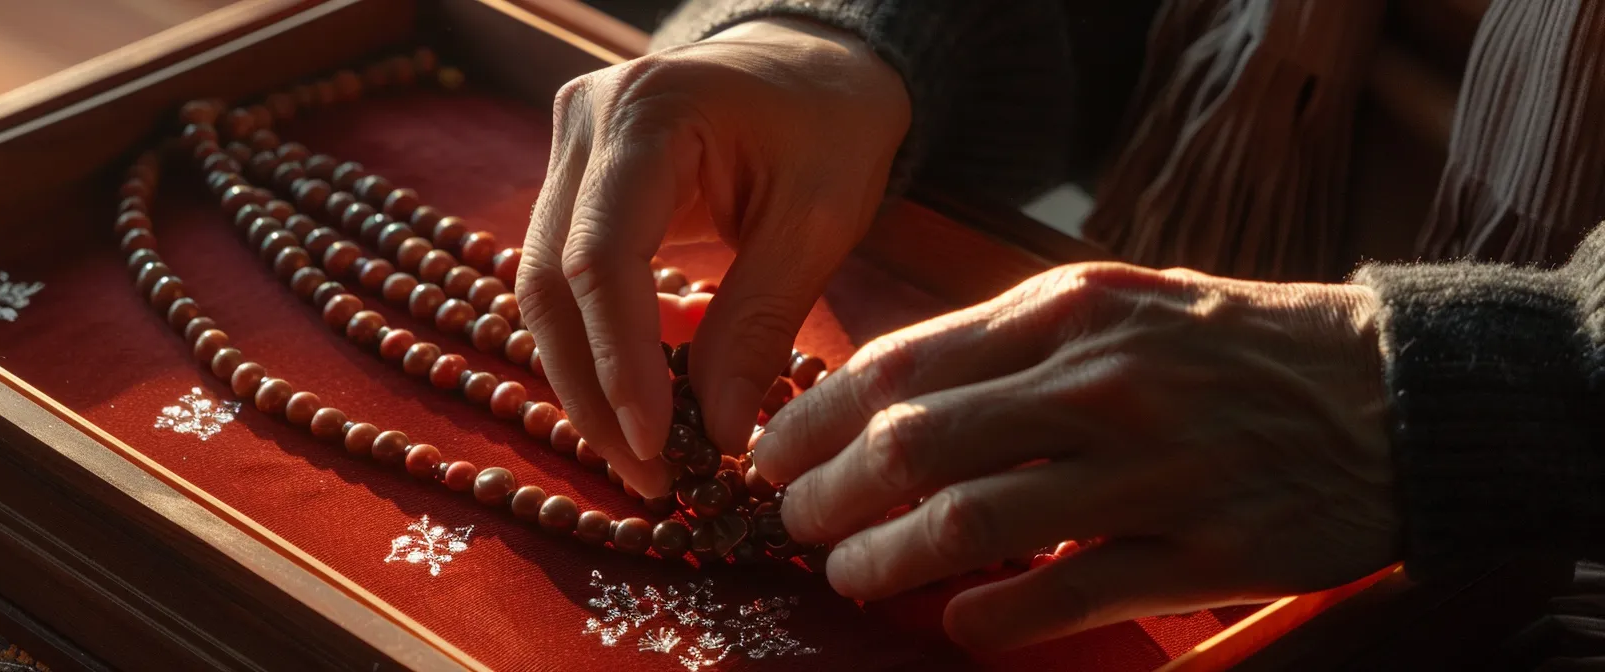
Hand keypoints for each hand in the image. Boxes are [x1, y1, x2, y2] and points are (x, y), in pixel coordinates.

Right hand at [517, 18, 909, 496]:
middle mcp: (584, 122)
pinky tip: (639, 405)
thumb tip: (719, 435)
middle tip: (649, 477)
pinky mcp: (572, 183)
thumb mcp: (820, 220)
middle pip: (550, 281)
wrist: (815, 64)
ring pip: (542, 290)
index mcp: (647, 111)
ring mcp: (567, 149)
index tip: (657, 444)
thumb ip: (761, 323)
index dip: (618, 361)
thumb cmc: (832, 125)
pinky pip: (563, 281)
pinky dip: (596, 349)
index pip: (600, 255)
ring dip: (586, 383)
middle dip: (593, 392)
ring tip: (644, 459)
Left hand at [754, 262, 1397, 652]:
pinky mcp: (1197, 550)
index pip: (899, 364)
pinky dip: (990, 614)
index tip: (771, 454)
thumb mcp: (1115, 304)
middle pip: (913, 443)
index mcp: (1067, 310)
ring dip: (886, 560)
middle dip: (828, 493)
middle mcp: (1098, 381)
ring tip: (851, 576)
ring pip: (970, 522)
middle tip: (797, 524)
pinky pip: (1061, 592)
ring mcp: (1149, 468)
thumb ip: (1005, 343)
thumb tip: (884, 397)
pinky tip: (957, 621)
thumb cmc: (1228, 347)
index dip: (812, 418)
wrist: (1388, 390)